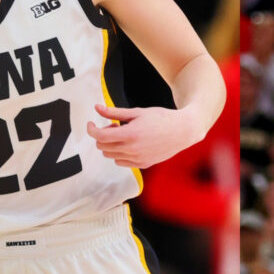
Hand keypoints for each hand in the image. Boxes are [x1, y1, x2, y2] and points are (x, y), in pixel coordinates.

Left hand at [86, 104, 200, 167]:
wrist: (183, 131)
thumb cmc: (161, 118)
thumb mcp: (137, 112)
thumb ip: (115, 112)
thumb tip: (97, 108)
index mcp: (130, 134)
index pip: (100, 136)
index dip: (91, 129)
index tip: (91, 123)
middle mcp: (132, 149)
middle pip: (103, 147)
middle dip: (102, 135)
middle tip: (113, 125)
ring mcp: (137, 159)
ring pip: (110, 156)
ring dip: (111, 145)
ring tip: (124, 134)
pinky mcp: (142, 164)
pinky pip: (121, 162)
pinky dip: (120, 153)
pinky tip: (130, 143)